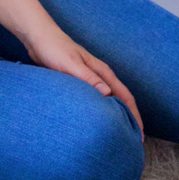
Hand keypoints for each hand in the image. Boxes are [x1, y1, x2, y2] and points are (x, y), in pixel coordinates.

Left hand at [24, 28, 143, 132]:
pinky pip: (94, 101)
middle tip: (131, 141)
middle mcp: (99, 76)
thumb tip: (108, 94)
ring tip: (116, 136)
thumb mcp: (71, 64)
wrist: (38, 38)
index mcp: (103, 72)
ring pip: (107, 101)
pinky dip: (99, 112)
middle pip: (120, 101)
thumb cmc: (55, 49)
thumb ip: (88, 78)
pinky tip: (94, 122)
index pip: (126, 96)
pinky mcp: (78, 83)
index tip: (139, 135)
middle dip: (128, 119)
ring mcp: (89, 80)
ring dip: (113, 116)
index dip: (135, 116)